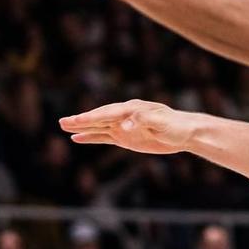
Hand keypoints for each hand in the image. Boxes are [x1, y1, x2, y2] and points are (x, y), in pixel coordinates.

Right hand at [60, 100, 196, 154]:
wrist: (185, 132)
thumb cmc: (175, 125)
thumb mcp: (162, 123)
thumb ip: (144, 121)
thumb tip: (124, 125)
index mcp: (132, 109)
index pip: (108, 113)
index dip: (92, 117)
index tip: (78, 120)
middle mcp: (124, 115)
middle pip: (99, 117)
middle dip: (81, 120)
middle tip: (62, 121)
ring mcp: (123, 126)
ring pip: (98, 127)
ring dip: (81, 127)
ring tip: (62, 126)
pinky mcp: (125, 137)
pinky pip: (104, 137)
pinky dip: (90, 138)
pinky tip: (77, 138)